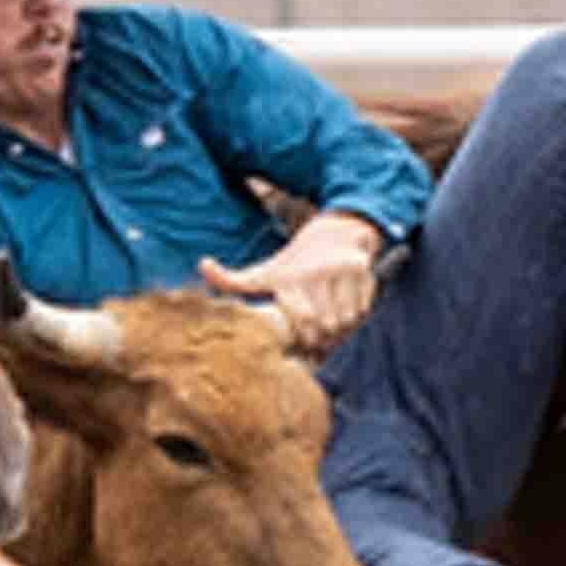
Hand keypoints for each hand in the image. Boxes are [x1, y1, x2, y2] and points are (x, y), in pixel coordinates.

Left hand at [200, 213, 382, 353]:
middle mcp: (316, 272)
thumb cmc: (294, 261)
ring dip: (341, 325)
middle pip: (325, 326)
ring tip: (332, 313)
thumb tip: (202, 264)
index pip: (303, 322)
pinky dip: (357, 313)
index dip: (304, 333)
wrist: (335, 231)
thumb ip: (230, 278)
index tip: (303, 330)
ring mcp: (341, 271)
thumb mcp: (263, 271)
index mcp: (290, 276)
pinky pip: (363, 310)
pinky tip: (346, 302)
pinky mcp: (364, 270)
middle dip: (323, 333)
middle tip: (319, 326)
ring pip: (346, 320)